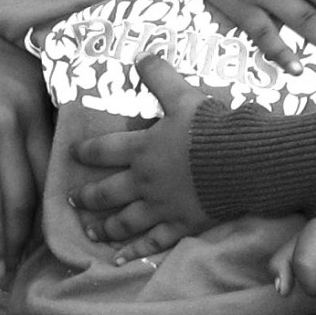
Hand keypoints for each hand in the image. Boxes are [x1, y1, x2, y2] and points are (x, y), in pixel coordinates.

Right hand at [0, 8, 51, 287]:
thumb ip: (2, 93)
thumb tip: (3, 126)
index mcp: (35, 80)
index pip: (55, 148)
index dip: (51, 192)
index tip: (46, 224)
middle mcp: (29, 99)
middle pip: (45, 178)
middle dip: (41, 225)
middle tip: (35, 258)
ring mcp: (4, 120)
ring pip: (20, 198)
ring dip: (15, 243)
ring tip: (9, 272)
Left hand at [66, 55, 215, 259]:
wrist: (244, 162)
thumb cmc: (213, 128)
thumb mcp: (184, 96)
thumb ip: (160, 77)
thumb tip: (141, 54)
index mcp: (142, 149)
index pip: (104, 151)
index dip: (85, 151)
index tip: (72, 154)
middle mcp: (145, 182)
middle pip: (107, 192)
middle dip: (86, 196)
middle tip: (71, 200)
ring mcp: (162, 208)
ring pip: (125, 221)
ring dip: (105, 226)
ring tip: (90, 230)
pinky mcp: (182, 226)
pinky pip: (153, 243)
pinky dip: (134, 252)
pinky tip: (119, 260)